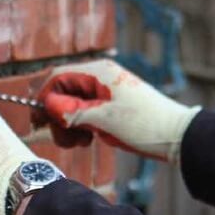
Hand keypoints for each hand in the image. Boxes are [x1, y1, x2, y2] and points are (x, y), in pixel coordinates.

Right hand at [33, 59, 199, 162]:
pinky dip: (80, 126)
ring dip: (68, 124)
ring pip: (72, 104)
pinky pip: (84, 112)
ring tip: (80, 142)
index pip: (58, 77)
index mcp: (98, 72)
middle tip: (64, 139)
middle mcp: (100, 77)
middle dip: (58, 116)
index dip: (44, 98)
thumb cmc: (144, 124)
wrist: (176, 136)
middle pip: (63, 91)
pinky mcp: (110, 105)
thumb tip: (46, 105)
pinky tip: (88, 139)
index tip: (38, 122)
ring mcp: (105, 91)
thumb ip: (72, 110)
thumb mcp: (103, 119)